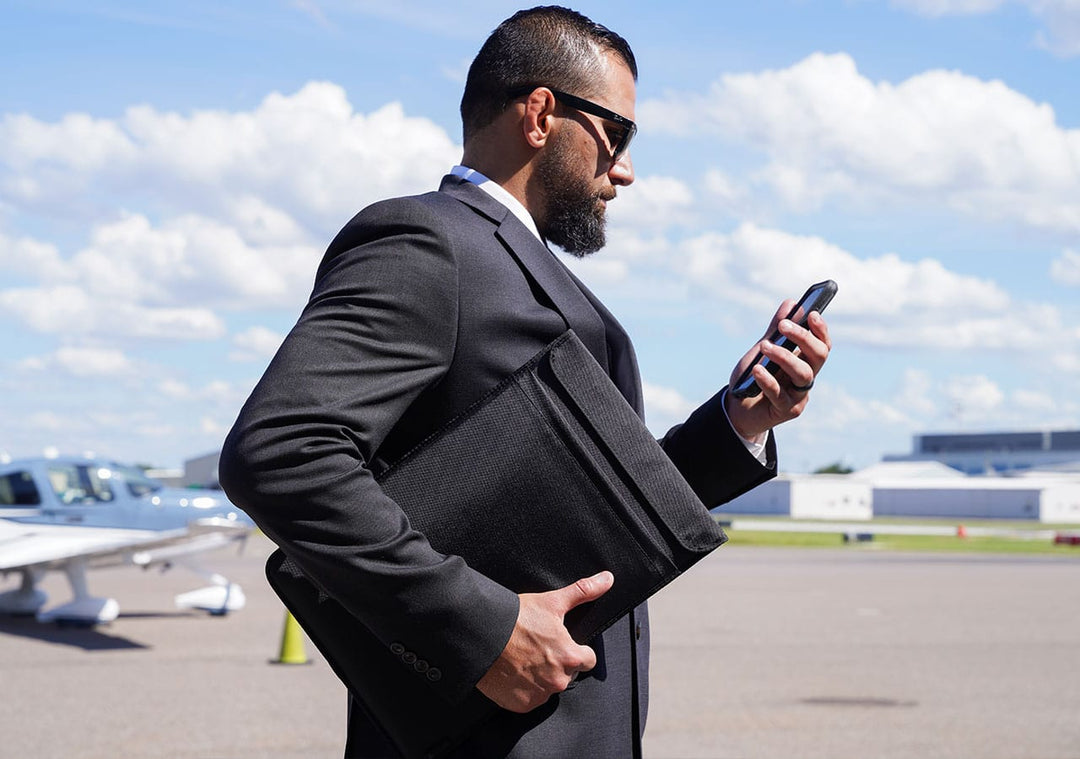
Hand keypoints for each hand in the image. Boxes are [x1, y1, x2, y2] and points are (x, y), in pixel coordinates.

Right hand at [475, 571, 613, 712]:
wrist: (482, 636)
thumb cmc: (516, 618)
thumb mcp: (552, 602)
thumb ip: (584, 591)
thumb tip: (607, 579)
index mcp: (570, 657)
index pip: (588, 660)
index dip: (576, 650)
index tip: (562, 643)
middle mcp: (558, 680)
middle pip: (568, 674)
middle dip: (557, 663)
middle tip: (538, 648)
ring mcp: (539, 694)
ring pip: (549, 687)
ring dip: (541, 677)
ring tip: (524, 658)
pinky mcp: (522, 704)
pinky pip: (531, 698)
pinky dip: (525, 688)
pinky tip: (515, 671)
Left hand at [725, 301, 831, 439]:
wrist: (737, 407)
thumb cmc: (753, 377)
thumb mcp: (762, 350)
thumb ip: (775, 331)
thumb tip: (791, 303)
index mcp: (805, 360)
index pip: (822, 343)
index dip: (820, 329)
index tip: (811, 313)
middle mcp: (807, 377)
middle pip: (818, 355)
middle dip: (803, 338)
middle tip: (783, 326)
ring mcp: (799, 395)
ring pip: (803, 373)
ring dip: (784, 357)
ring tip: (765, 347)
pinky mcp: (787, 411)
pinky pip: (780, 394)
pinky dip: (768, 380)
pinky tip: (757, 370)